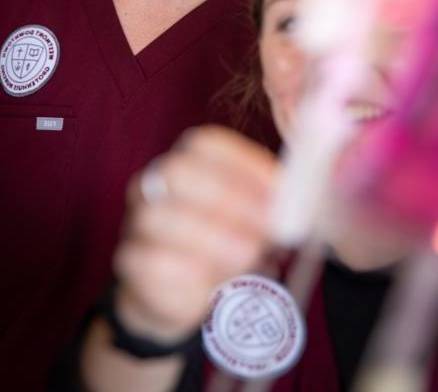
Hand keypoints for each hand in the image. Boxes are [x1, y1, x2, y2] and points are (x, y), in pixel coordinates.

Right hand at [114, 126, 278, 341]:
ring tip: (247, 255)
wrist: (176, 294)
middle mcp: (155, 183)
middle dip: (230, 197)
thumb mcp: (251, 220)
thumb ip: (274, 205)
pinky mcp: (130, 262)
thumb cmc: (222, 244)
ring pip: (160, 216)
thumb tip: (307, 202)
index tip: (281, 189)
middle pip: (178, 171)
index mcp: (187, 160)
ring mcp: (137, 220)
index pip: (206, 143)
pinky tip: (211, 282)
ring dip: (213, 238)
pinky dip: (189, 273)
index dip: (246, 162)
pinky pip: (151, 262)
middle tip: (268, 226)